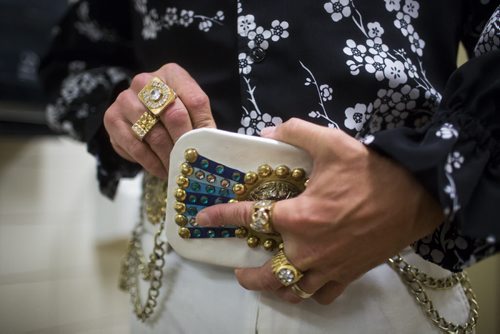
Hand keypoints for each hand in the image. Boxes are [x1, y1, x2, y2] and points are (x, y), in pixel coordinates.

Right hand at [104, 63, 214, 177]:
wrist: (145, 117)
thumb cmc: (176, 115)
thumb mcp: (194, 115)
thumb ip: (203, 125)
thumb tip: (210, 148)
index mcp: (172, 74)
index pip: (195, 101)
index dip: (202, 129)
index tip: (206, 149)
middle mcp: (145, 80)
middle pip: (173, 114)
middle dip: (184, 144)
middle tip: (191, 162)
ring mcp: (125, 98)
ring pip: (153, 133)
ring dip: (167, 156)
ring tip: (177, 170)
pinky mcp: (112, 118)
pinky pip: (135, 146)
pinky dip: (151, 162)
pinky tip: (161, 170)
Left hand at [196, 118, 443, 303]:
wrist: (416, 196)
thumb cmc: (371, 171)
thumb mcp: (332, 142)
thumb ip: (296, 132)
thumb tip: (269, 130)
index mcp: (299, 216)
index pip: (249, 217)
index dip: (221, 217)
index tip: (203, 220)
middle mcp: (308, 248)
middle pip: (266, 274)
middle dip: (246, 276)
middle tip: (238, 269)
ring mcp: (329, 266)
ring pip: (293, 291)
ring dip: (274, 288)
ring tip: (267, 280)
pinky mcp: (349, 275)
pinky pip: (323, 295)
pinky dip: (310, 293)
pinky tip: (307, 281)